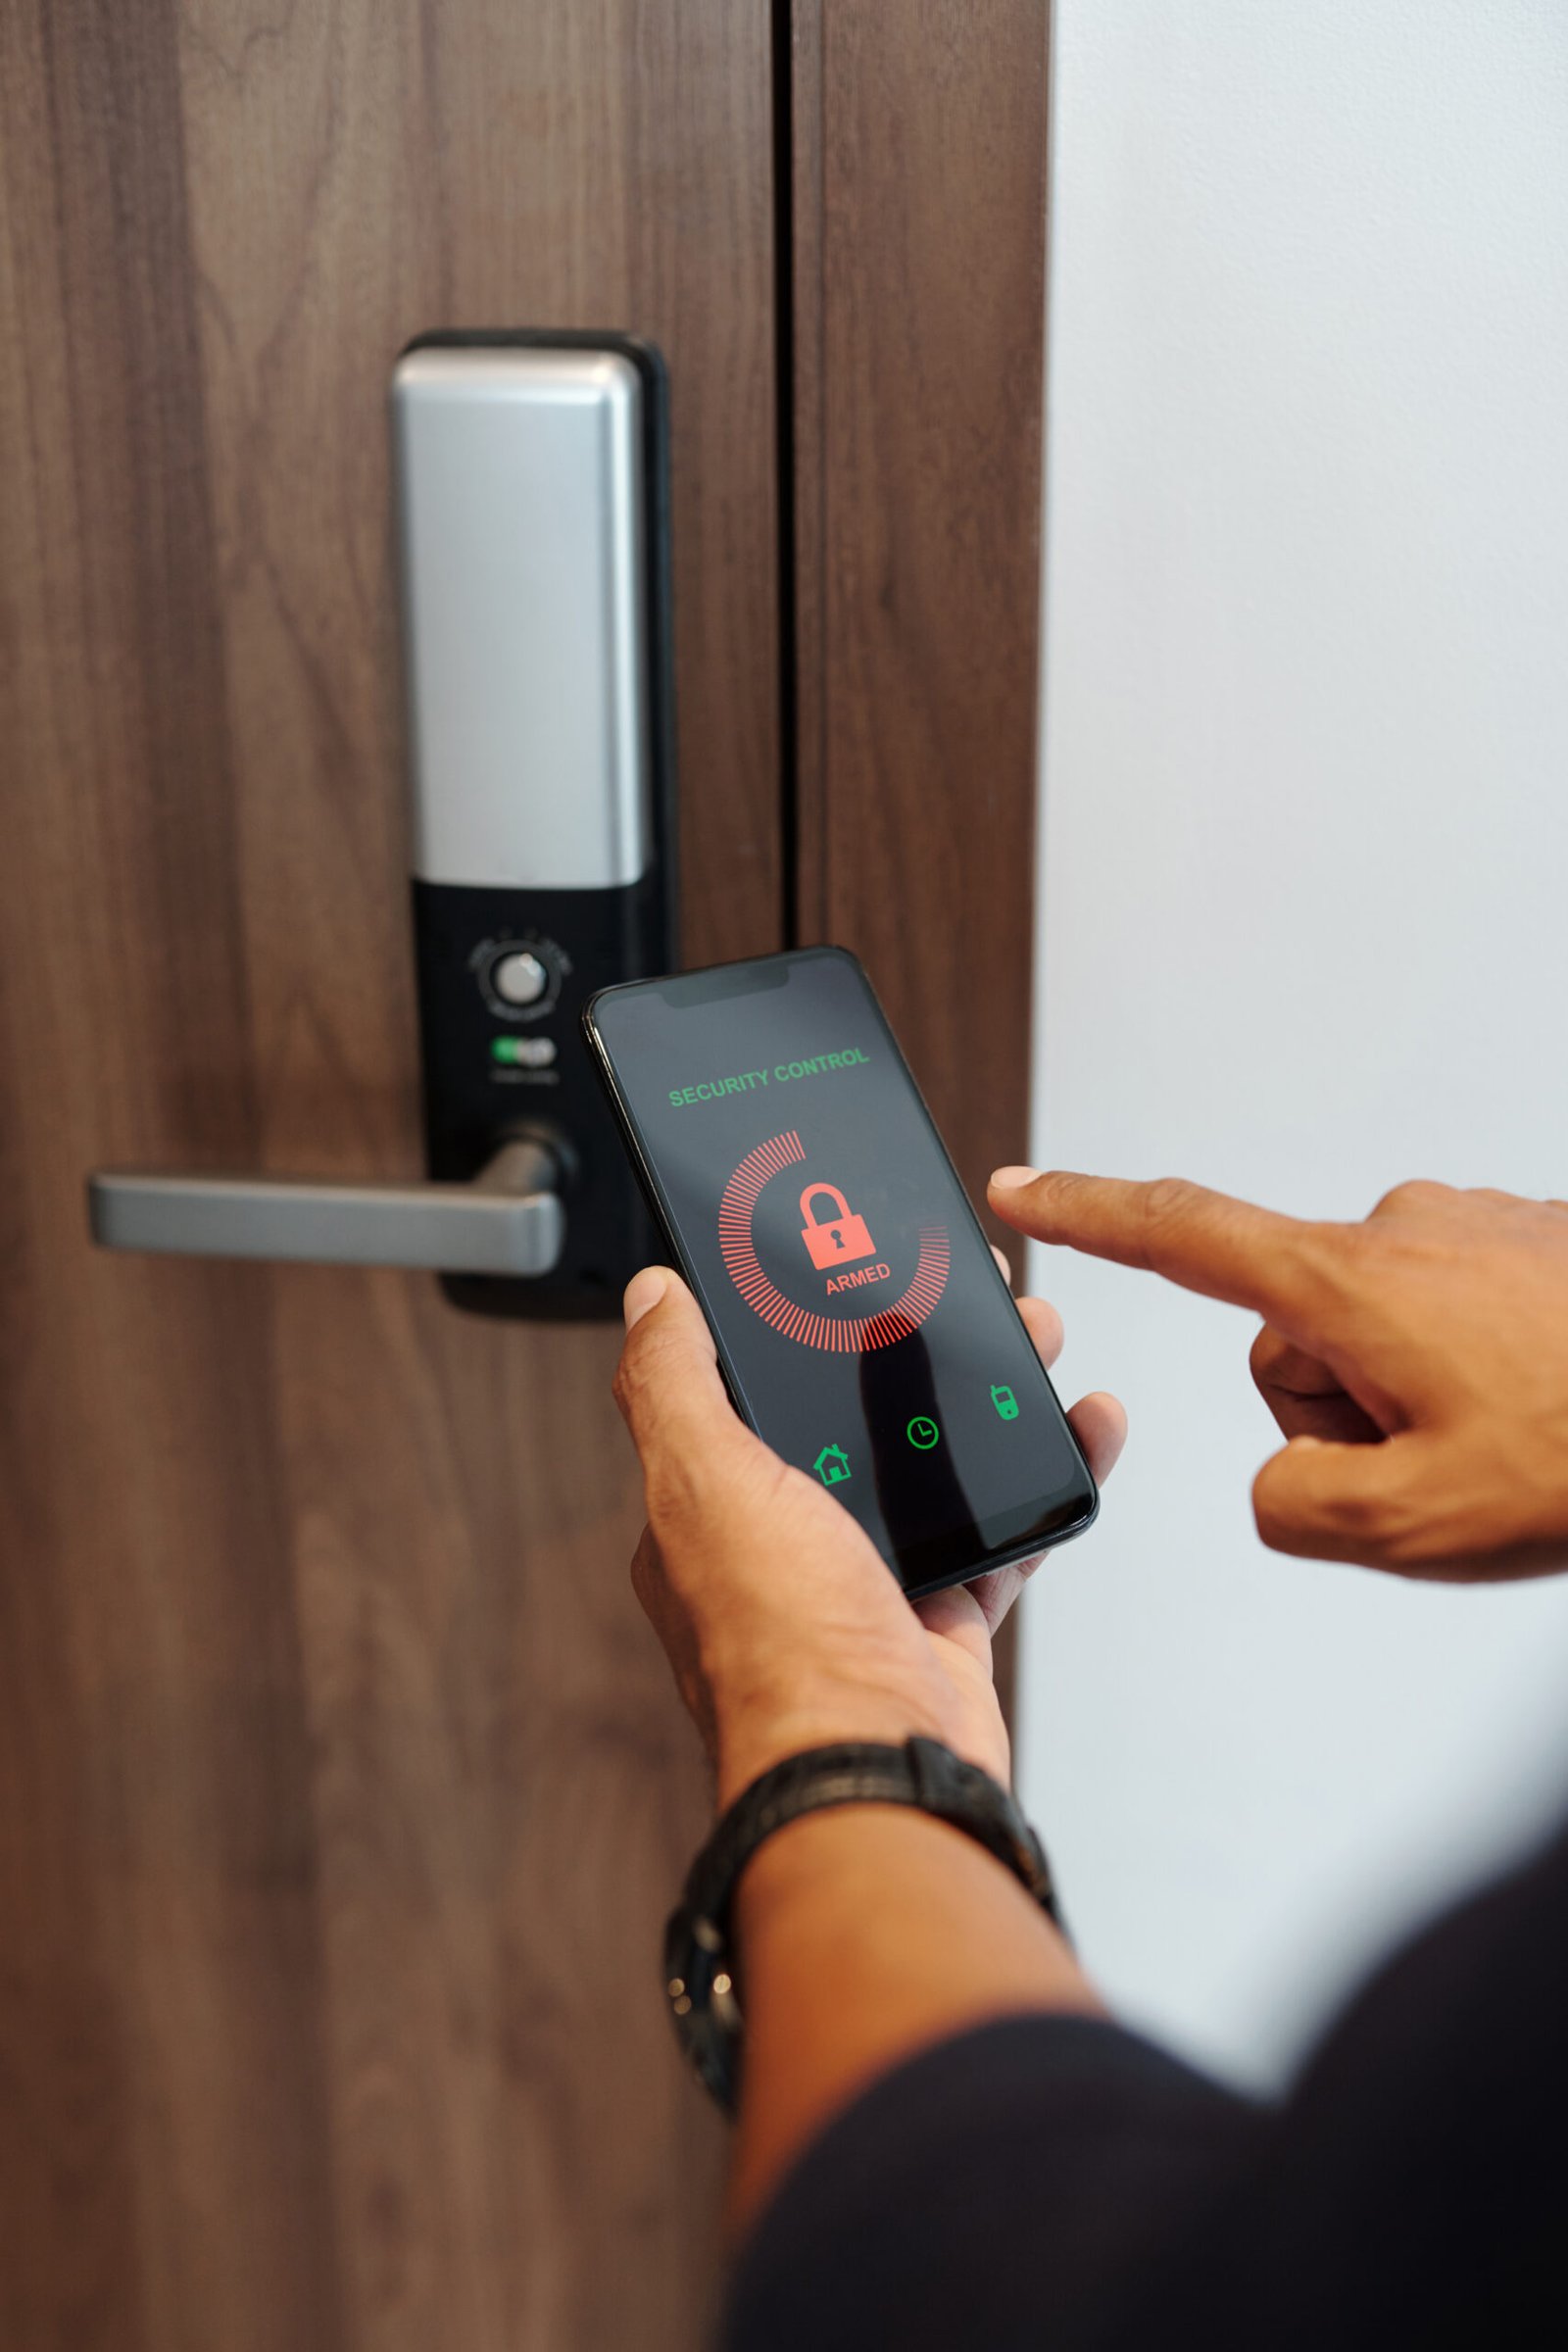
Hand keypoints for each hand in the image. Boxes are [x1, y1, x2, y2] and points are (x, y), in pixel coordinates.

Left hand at [612, 1266, 1125, 1805]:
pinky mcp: (942, 1617)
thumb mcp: (707, 1487)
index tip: (855, 1259)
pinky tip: (1083, 1426)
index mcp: (709, 1511)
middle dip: (915, 1346)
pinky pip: (1003, 1528)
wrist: (879, 1777)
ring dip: (991, 1395)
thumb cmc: (783, 1651)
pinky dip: (1047, 1472)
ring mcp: (867, 1581)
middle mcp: (782, 1544)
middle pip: (855, 1415)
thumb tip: (648, 1299)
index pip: (745, 1387)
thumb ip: (673, 1387)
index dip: (799, 1320)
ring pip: (938, 1462)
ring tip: (1038, 1337)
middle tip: (972, 1291)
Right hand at [989, 1170, 1567, 1582]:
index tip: (1023, 1188)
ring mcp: (1470, 1229)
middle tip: (1445, 1465)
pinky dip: (1478, 1376)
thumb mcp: (1414, 1526)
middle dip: (1345, 1416)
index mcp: (1350, 1283)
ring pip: (1378, 1339)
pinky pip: (1452, 1320)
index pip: (1180, 1233)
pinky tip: (1544, 1412)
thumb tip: (1285, 1482)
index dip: (1088, 1214)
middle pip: (1294, 1341)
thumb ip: (1295, 1509)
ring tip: (1513, 1441)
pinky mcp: (1526, 1240)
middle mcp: (1401, 1230)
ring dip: (1419, 1404)